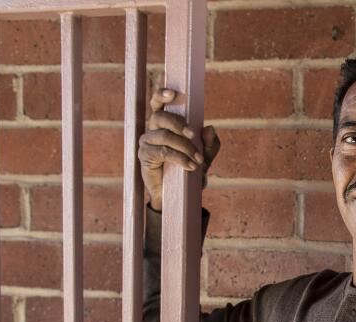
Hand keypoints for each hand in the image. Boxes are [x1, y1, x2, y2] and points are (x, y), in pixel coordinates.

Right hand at [137, 87, 220, 210]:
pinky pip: (163, 152)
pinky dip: (179, 158)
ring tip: (197, 160)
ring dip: (184, 146)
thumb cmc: (190, 168)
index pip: (158, 103)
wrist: (179, 194)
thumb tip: (210, 128)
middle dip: (178, 123)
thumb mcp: (205, 157)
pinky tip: (190, 166)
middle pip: (160, 116)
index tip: (173, 93)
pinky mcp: (145, 156)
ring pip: (164, 136)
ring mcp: (147, 142)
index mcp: (165, 123)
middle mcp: (153, 129)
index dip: (162, 95)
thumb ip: (210, 144)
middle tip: (192, 135)